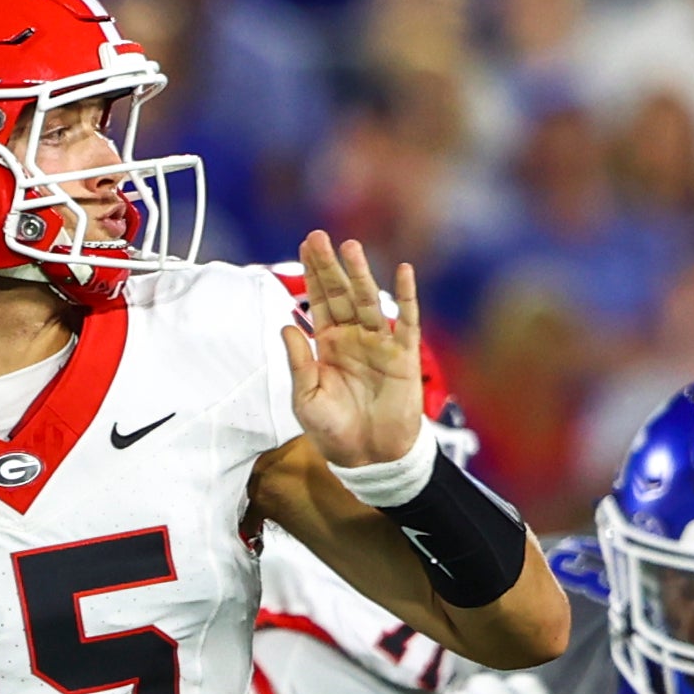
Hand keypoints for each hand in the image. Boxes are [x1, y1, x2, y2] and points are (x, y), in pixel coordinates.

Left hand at [281, 231, 425, 472]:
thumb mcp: (306, 398)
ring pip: (369, 301)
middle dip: (330, 266)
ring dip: (360, 275)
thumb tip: (286, 323)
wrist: (368, 457)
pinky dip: (407, 297)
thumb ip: (298, 362)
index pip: (318, 300)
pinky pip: (407, 322)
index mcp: (327, 344)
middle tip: (320, 236)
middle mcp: (353, 337)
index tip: (306, 244)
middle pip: (340, 293)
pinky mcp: (404, 356)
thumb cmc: (333, 430)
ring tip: (350, 247)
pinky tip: (404, 271)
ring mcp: (380, 344)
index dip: (313, 273)